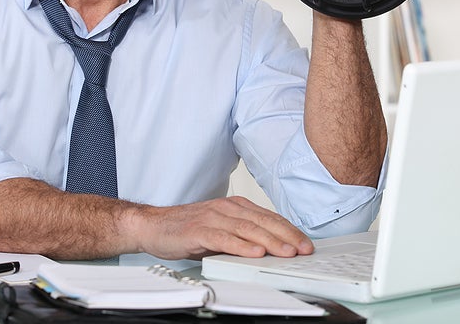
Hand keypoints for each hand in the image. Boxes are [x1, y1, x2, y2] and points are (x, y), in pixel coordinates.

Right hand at [128, 196, 314, 259]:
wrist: (153, 225)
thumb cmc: (187, 228)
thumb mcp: (221, 229)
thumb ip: (243, 236)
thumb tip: (271, 249)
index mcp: (235, 206)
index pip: (269, 217)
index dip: (289, 230)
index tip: (305, 243)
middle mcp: (226, 208)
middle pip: (263, 221)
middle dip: (287, 236)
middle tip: (304, 249)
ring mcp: (213, 218)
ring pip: (248, 229)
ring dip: (270, 241)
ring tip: (286, 252)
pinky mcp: (199, 230)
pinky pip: (224, 238)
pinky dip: (241, 246)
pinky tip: (254, 253)